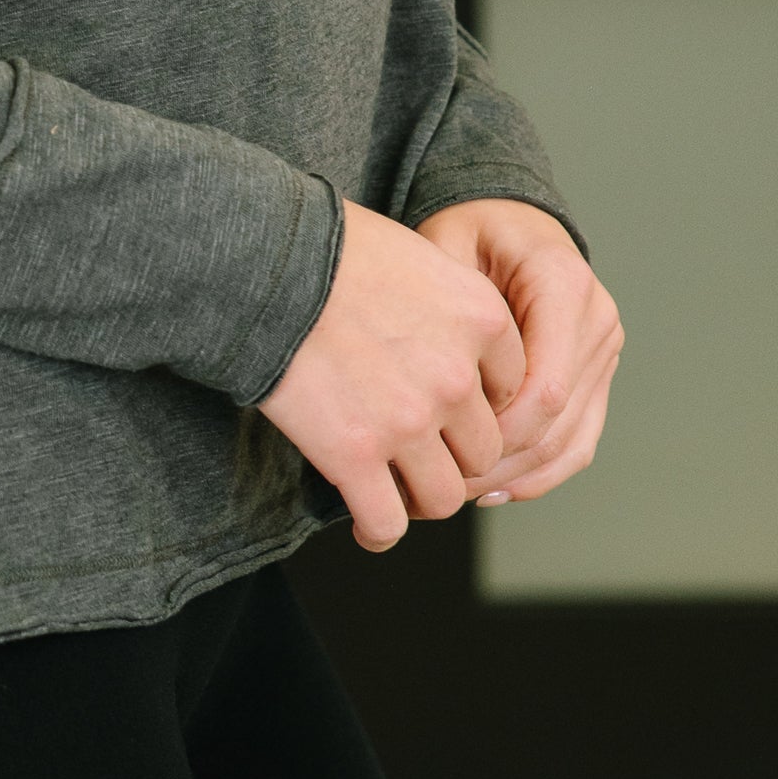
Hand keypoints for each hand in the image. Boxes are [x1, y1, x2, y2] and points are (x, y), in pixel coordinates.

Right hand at [257, 198, 528, 549]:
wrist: (264, 262)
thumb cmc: (329, 248)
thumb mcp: (417, 257)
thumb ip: (448, 309)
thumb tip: (443, 342)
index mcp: (482, 320)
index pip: (513, 391)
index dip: (479, 407)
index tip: (451, 413)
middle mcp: (457, 376)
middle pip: (484, 450)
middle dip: (454, 458)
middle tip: (422, 458)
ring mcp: (409, 420)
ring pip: (445, 496)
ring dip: (423, 499)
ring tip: (398, 494)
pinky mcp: (355, 456)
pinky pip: (387, 522)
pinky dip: (379, 530)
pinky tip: (367, 524)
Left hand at [413, 200, 622, 508]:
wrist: (511, 221)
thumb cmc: (471, 231)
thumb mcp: (446, 246)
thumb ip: (445, 306)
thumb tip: (435, 384)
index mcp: (565, 285)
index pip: (544, 388)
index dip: (497, 430)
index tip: (443, 447)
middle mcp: (597, 321)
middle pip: (556, 422)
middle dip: (498, 463)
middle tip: (439, 483)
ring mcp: (604, 353)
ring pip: (569, 442)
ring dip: (514, 476)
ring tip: (457, 492)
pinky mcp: (597, 376)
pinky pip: (577, 441)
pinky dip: (538, 473)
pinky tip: (493, 489)